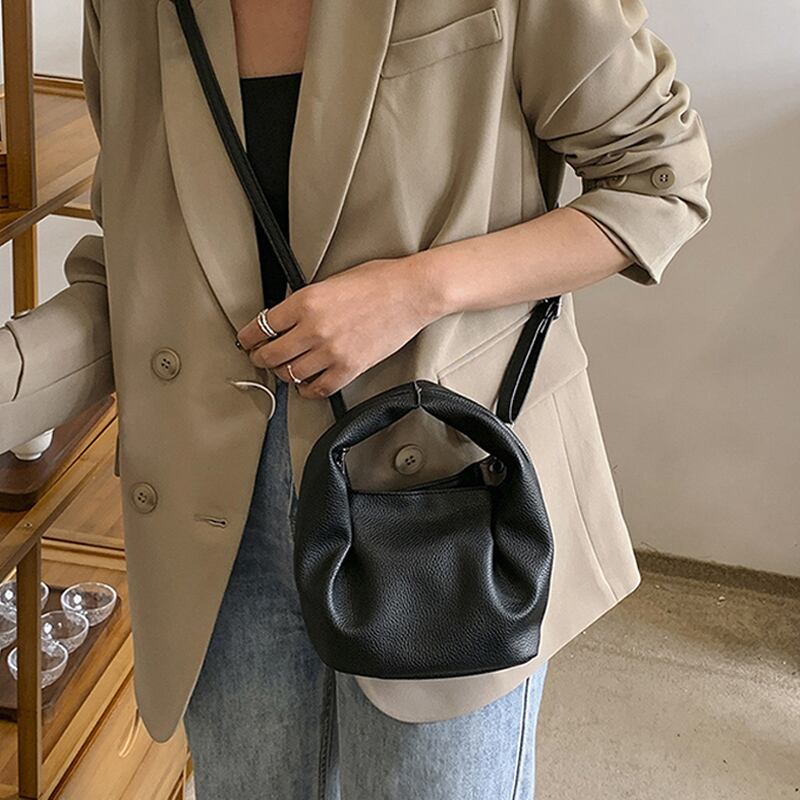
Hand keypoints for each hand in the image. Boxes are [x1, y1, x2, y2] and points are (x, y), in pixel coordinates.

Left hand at [235, 256, 440, 398]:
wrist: (411, 292)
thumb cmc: (378, 281)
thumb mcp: (330, 281)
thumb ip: (305, 302)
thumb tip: (285, 320)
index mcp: (306, 302)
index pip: (261, 327)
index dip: (248, 337)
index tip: (247, 341)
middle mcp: (314, 329)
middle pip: (270, 355)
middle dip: (260, 358)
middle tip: (260, 357)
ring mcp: (332, 352)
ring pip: (290, 374)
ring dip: (283, 373)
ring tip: (285, 369)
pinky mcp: (350, 368)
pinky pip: (318, 389)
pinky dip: (307, 389)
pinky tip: (306, 383)